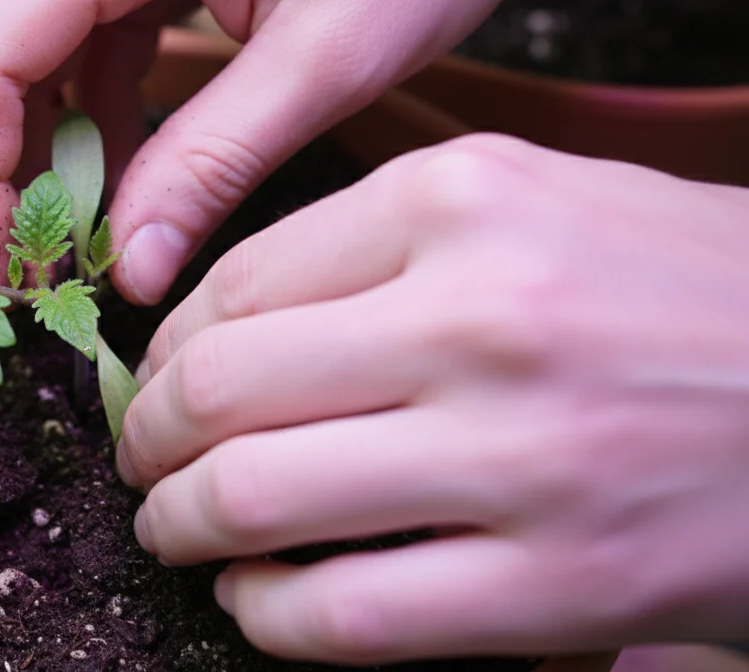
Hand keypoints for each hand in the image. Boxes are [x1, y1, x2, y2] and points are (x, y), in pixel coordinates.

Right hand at [0, 0, 584, 301]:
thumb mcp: (330, 57)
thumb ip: (211, 164)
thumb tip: (128, 272)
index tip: (2, 272)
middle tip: (29, 267)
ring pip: (2, 33)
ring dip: (24, 138)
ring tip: (77, 234)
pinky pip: (64, 22)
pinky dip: (74, 102)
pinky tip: (118, 169)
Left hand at [118, 134, 748, 662]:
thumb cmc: (674, 290)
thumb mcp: (532, 201)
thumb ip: (372, 246)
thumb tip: (212, 326)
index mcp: (461, 201)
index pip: (234, 285)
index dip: (165, 350)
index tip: (157, 381)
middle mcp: (481, 317)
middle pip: (220, 391)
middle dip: (149, 441)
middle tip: (145, 462)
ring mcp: (520, 458)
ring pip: (255, 503)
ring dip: (181, 526)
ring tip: (177, 528)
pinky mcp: (558, 586)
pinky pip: (341, 618)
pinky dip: (264, 615)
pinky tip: (258, 597)